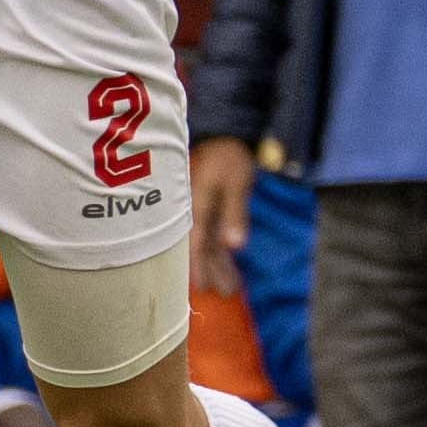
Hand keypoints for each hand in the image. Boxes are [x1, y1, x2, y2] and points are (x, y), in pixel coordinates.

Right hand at [190, 133, 254, 292]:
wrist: (223, 133)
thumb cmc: (228, 155)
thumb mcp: (236, 180)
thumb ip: (234, 212)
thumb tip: (233, 245)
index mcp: (191, 205)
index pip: (191, 242)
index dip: (195, 266)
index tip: (199, 287)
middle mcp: (191, 213)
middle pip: (197, 248)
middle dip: (208, 271)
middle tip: (220, 293)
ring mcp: (200, 213)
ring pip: (206, 245)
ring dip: (217, 265)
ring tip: (228, 288)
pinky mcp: (209, 211)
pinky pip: (213, 237)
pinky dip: (221, 253)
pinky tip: (230, 268)